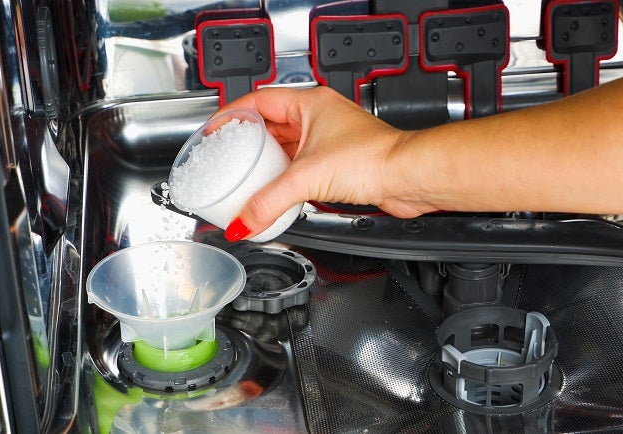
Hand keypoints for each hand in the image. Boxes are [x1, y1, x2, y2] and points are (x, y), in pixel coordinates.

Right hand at [213, 86, 437, 240]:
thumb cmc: (374, 158)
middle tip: (227, 159)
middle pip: (271, 125)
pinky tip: (277, 192)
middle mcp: (320, 117)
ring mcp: (330, 139)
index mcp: (310, 103)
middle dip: (247, 143)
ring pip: (288, 147)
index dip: (231, 115)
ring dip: (267, 163)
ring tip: (247, 178)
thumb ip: (269, 201)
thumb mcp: (307, 177)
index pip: (258, 100)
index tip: (214, 132)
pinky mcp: (339, 161)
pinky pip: (303, 166)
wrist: (408, 176)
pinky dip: (287, 178)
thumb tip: (244, 221)